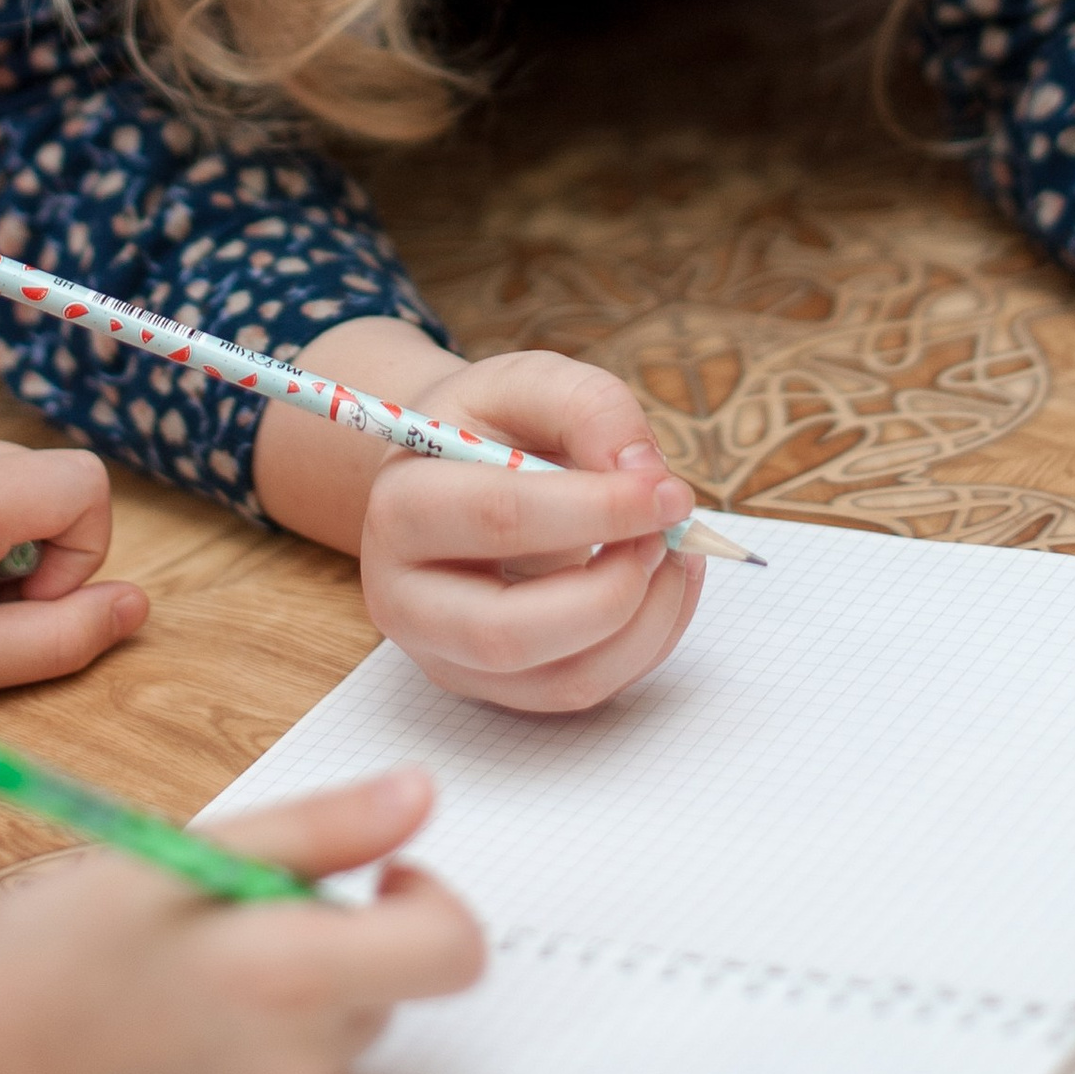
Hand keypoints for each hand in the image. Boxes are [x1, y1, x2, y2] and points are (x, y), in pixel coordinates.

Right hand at [0, 767, 482, 1073]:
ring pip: (333, 1051)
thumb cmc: (46, 956)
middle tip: (217, 931)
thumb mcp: (171, 858)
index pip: (453, 952)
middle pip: (380, 993)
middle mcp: (301, 1072)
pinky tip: (162, 1061)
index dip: (430, 903)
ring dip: (289, 1014)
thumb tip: (420, 799)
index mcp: (291, 977)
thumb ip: (316, 831)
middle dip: (328, 948)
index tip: (376, 880)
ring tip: (174, 998)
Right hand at [252, 321, 704, 711]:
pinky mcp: (496, 690)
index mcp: (400, 507)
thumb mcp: (527, 383)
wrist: (451, 475)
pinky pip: (584, 690)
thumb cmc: (490, 427)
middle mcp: (407, 600)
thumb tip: (644, 474)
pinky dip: (647, 641)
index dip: (597, 508)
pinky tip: (663, 582)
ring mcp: (449, 658)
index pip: (498, 518)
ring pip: (561, 680)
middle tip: (669, 532)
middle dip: (615, 587)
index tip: (667, 492)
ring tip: (674, 551)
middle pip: (510, 633)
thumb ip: (587, 407)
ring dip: (646, 620)